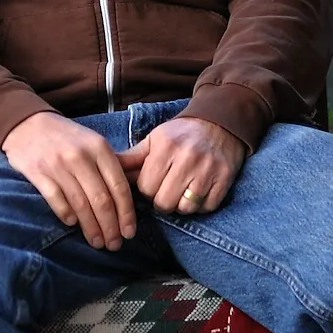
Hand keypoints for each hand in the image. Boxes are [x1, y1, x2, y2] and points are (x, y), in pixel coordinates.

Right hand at [2, 112, 141, 251]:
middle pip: (101, 200)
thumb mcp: (94, 142)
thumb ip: (113, 164)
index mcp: (99, 148)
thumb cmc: (67, 137)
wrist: (28, 123)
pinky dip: (66, 214)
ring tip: (97, 242)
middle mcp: (80, 157)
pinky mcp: (37, 172)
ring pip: (80, 204)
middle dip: (110, 227)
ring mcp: (58, 165)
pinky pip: (56, 199)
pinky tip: (72, 224)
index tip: (129, 232)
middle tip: (114, 244)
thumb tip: (134, 191)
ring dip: (91, 228)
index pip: (119, 187)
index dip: (126, 213)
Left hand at [117, 117, 247, 216]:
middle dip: (162, 200)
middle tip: (166, 190)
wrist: (220, 123)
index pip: (146, 187)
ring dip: (181, 205)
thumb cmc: (181, 134)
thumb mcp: (155, 140)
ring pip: (185, 208)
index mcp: (166, 147)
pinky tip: (198, 192)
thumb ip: (132, 158)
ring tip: (182, 191)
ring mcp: (208, 171)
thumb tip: (106, 169)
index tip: (153, 182)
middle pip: (164, 202)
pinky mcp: (225, 179)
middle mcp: (187, 159)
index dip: (147, 189)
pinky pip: (207, 208)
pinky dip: (200, 205)